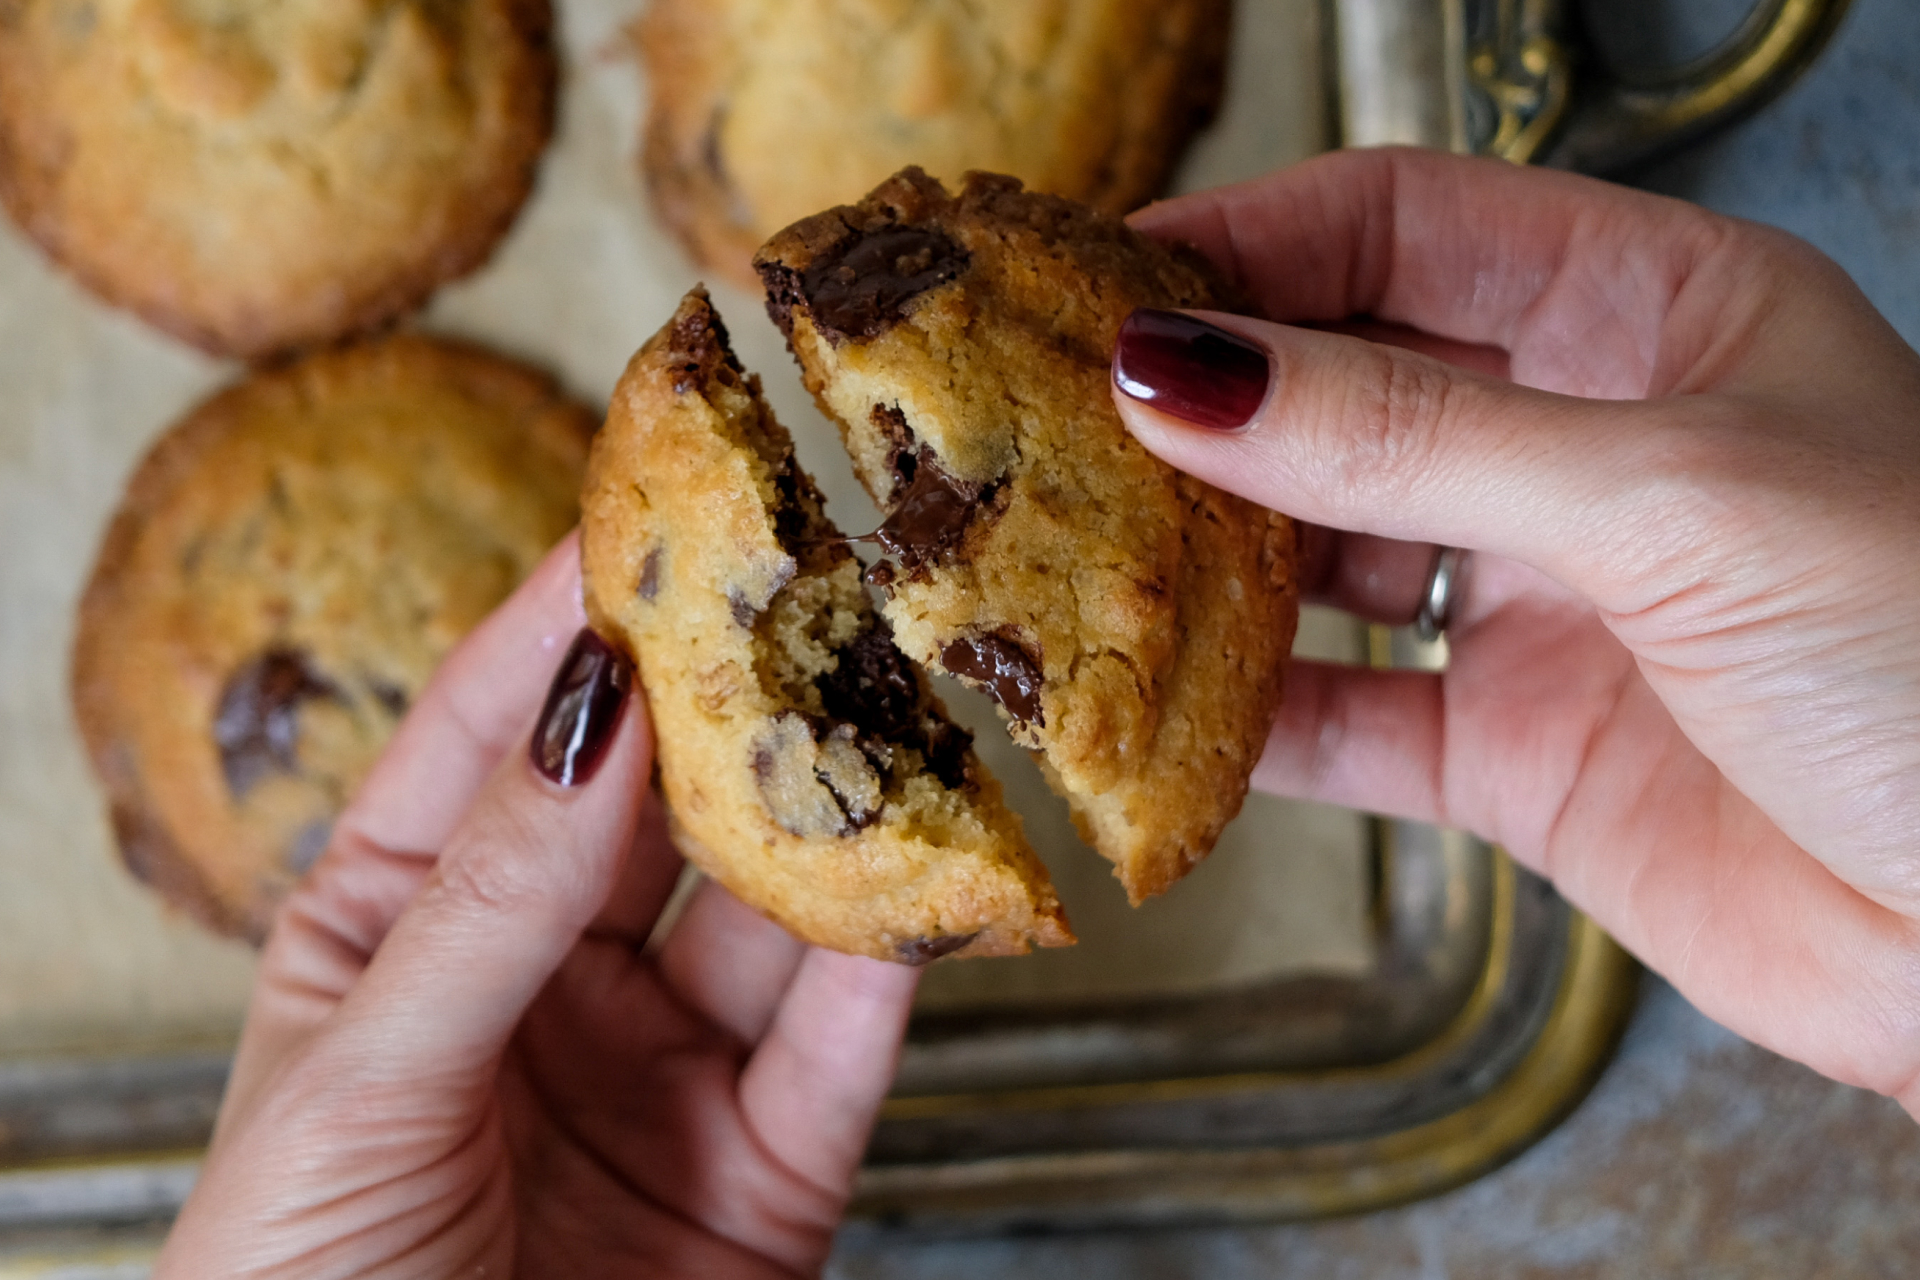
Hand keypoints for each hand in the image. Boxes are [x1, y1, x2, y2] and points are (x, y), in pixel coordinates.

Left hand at [156, 536, 917, 1277]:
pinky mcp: (770, 1170)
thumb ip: (489, 902)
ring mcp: (664, 1073)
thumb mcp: (360, 1087)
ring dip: (841, 807)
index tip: (651, 509)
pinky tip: (944, 869)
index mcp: (400, 936)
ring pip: (772, 911)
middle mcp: (543, 985)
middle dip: (735, 697)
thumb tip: (595, 720)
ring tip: (909, 693)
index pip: (499, 743)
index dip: (570, 622)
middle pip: (657, 812)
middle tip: (814, 576)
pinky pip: (846, 1041)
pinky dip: (902, 956)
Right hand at [1112, 148, 1919, 1114]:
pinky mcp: (1512, 748)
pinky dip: (1247, 725)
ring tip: (1078, 554)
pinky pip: (1344, 719)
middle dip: (1205, 398)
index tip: (1106, 273)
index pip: (1409, 227)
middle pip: (1345, 384)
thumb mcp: (1669, 497)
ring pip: (1325, 553)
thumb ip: (1411, 437)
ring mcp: (1540, 601)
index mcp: (1655, 319)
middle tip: (1049, 412)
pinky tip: (1156, 716)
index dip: (1254, 239)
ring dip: (1208, 557)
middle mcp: (1582, 447)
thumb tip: (1184, 369)